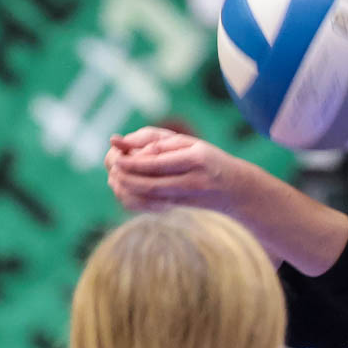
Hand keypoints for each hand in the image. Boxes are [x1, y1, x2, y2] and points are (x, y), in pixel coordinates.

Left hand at [106, 129, 254, 214]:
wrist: (235, 190)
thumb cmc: (208, 159)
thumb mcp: (189, 142)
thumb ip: (156, 140)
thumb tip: (122, 142)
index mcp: (196, 159)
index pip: (158, 163)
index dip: (133, 162)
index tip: (116, 154)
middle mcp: (192, 181)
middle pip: (150, 184)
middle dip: (125, 176)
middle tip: (112, 165)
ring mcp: (186, 197)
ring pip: (149, 197)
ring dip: (126, 188)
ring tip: (114, 176)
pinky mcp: (178, 207)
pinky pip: (150, 205)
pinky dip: (132, 198)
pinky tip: (123, 188)